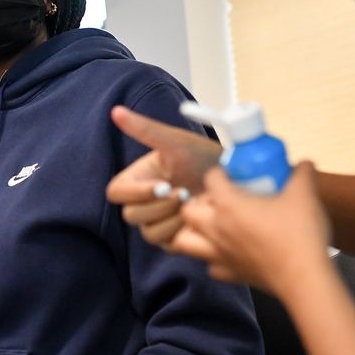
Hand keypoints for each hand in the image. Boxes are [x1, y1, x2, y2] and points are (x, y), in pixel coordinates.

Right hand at [106, 105, 221, 247]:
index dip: (135, 192)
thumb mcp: (177, 142)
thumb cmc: (206, 158)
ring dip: (171, 218)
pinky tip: (199, 218)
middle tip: (185, 193)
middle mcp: (145, 203)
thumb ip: (145, 129)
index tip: (162, 185)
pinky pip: (165, 244)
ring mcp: (158, 223)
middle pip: (131, 214)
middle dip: (159, 205)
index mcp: (140, 179)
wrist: (239, 182)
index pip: (116, 192)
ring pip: (148, 232)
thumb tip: (116, 110)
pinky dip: (181, 231)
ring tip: (194, 205)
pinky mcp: (174, 240)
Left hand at [171, 162, 332, 295]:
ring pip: (185, 242)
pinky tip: (229, 252)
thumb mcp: (305, 194)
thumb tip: (305, 163)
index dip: (220, 173)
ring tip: (212, 227)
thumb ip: (302, 173)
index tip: (233, 174)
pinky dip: (214, 258)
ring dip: (194, 231)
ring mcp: (219, 255)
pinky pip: (210, 266)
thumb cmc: (300, 233)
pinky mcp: (230, 275)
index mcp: (229, 205)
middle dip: (199, 203)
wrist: (304, 278)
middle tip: (220, 201)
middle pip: (187, 211)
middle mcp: (216, 229)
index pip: (211, 179)